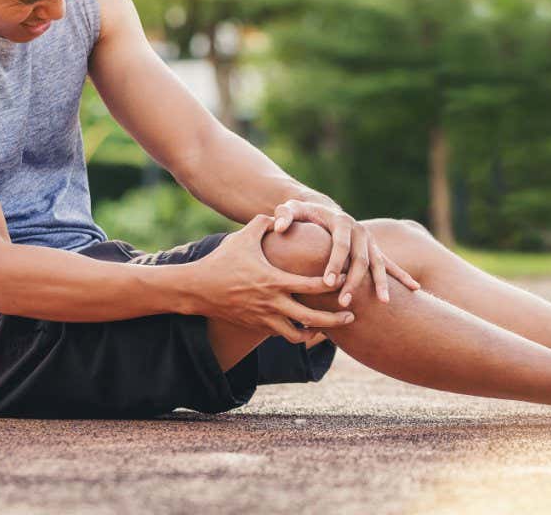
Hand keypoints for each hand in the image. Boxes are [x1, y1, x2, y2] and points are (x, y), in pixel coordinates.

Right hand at [189, 215, 355, 342]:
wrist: (198, 289)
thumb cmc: (223, 260)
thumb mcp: (245, 237)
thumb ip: (266, 222)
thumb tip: (282, 213)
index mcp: (275, 281)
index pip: (312, 285)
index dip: (333, 282)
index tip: (346, 277)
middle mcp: (273, 304)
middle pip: (312, 319)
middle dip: (335, 319)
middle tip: (353, 314)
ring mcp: (265, 319)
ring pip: (299, 336)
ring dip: (318, 333)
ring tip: (332, 328)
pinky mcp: (258, 328)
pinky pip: (284, 337)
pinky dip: (300, 336)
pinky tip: (310, 330)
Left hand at [271, 199, 419, 307]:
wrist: (324, 210)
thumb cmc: (304, 215)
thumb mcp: (292, 210)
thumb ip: (284, 215)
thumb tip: (280, 226)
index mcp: (341, 222)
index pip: (339, 245)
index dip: (335, 263)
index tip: (328, 282)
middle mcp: (360, 231)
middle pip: (361, 259)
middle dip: (354, 281)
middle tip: (343, 302)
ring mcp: (370, 242)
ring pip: (378, 265)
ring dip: (380, 284)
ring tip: (382, 303)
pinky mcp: (375, 251)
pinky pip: (391, 265)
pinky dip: (402, 277)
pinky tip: (415, 290)